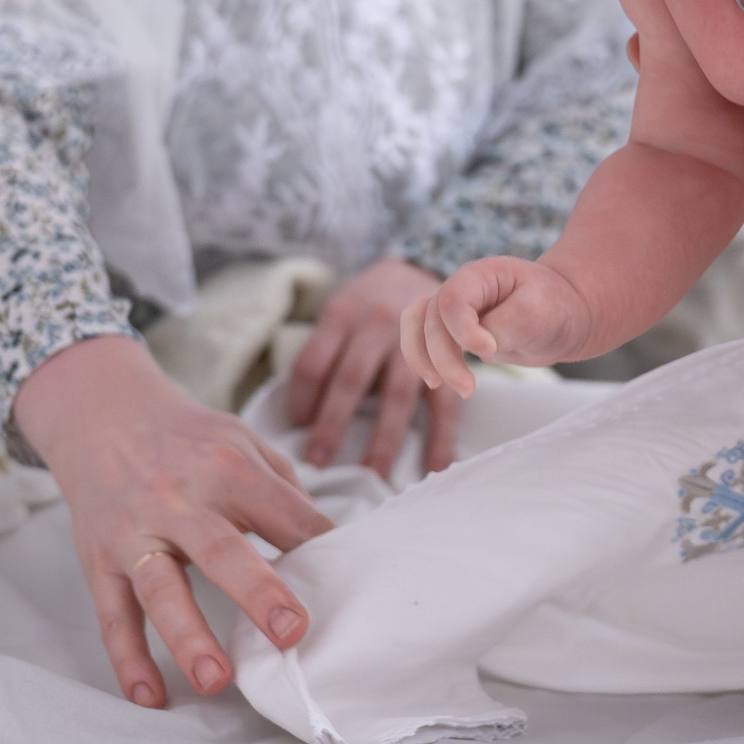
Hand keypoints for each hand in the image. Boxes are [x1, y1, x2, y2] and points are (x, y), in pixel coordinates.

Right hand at [14, 334, 330, 707]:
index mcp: (227, 467)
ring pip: (159, 590)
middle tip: (292, 634)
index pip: (284, 514)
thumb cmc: (188, 439)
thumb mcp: (241, 441)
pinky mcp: (100, 561)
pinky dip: (127, 660)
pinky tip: (150, 696)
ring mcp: (135, 533)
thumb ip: (282, 489)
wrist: (102, 412)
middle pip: (221, 551)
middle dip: (258, 593)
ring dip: (187, 637)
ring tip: (218, 680)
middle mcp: (179, 499)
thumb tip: (326, 544)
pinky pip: (112, 617)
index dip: (318, 547)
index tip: (348, 586)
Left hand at [285, 256, 455, 474]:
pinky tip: (433, 468)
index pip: (313, 362)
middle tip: (319, 464)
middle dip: (332, 426)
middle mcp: (378, 325)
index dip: (302, 399)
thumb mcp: (340, 310)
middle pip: (350, 380)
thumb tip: (301, 413)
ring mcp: (415, 341)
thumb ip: (323, 350)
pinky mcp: (446, 357)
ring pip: (396, 395)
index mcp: (343, 314)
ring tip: (371, 476)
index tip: (296, 427)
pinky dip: (440, 438)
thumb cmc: (369, 302)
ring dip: (383, 440)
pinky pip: (443, 401)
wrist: (420, 268)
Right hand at [399, 257, 595, 396]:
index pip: (452, 300)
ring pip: (415, 326)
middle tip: (468, 388)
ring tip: (439, 385)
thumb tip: (478, 348)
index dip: (462, 330)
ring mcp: (454, 307)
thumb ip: (505, 326)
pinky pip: (421, 338)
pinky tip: (434, 380)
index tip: (490, 351)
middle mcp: (461, 287)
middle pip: (430, 319)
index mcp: (480, 274)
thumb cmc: (556, 306)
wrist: (567, 313)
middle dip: (443, 358)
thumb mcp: (539, 312)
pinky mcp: (453, 328)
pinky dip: (421, 359)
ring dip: (423, 358)